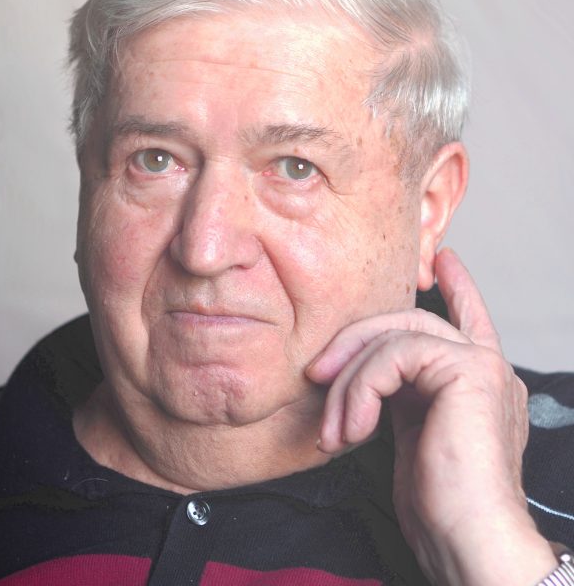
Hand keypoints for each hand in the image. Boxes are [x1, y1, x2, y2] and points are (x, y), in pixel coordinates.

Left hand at [307, 249, 555, 585]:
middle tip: (316, 373)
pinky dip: (363, 389)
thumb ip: (401, 400)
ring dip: (350, 380)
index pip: (471, 320)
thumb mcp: (412, 440)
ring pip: (397, 334)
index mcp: (477, 384)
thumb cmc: (441, 508)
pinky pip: (396, 355)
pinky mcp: (471, 370)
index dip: (458, 288)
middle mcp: (488, 367)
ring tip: (335, 429)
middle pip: (411, 321)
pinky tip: (355, 429)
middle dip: (355, 341)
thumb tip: (363, 382)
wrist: (471, 544)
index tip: (444, 261)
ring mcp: (483, 364)